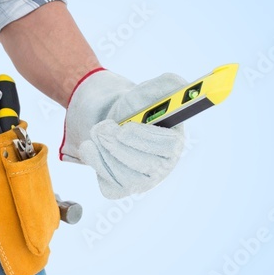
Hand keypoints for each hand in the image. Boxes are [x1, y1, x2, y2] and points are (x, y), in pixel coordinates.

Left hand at [61, 71, 186, 198]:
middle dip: (120, 147)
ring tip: (96, 131)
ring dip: (105, 153)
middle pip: (147, 167)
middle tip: (101, 128)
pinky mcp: (122, 189)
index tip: (125, 128)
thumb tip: (181, 85)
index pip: (169, 147)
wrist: (111, 121)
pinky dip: (96, 165)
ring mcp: (142, 182)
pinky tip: (92, 148)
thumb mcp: (147, 91)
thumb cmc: (134, 108)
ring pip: (126, 178)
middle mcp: (162, 167)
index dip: (146, 139)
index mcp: (174, 142)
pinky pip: (110, 186)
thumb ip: (167, 85)